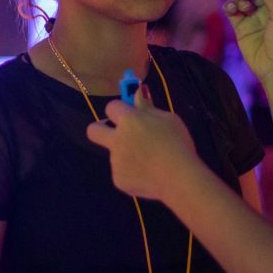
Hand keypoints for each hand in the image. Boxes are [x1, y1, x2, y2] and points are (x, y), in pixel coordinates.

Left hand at [86, 86, 200, 202]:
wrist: (180, 179)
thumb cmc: (177, 143)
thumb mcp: (168, 119)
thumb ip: (147, 107)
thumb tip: (137, 92)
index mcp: (128, 121)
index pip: (111, 106)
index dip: (120, 109)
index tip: (130, 113)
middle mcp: (116, 140)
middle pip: (93, 130)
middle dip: (101, 128)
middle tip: (117, 133)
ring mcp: (115, 162)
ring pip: (115, 154)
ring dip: (127, 154)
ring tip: (150, 161)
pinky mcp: (118, 180)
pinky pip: (122, 172)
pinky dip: (133, 173)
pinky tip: (149, 175)